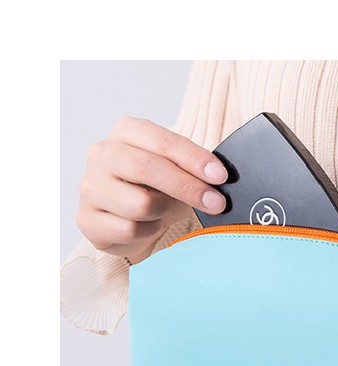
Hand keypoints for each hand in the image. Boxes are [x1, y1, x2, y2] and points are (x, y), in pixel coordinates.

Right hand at [76, 116, 227, 263]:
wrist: (127, 219)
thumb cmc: (155, 189)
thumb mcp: (176, 169)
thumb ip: (194, 168)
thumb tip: (220, 178)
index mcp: (127, 131)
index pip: (162, 141)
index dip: (194, 159)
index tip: (220, 176)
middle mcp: (102, 154)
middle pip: (147, 168)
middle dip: (187, 187)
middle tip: (215, 202)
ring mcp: (90, 186)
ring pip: (139, 204)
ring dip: (163, 212)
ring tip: (164, 211)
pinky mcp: (87, 219)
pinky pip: (129, 230)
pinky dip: (148, 231)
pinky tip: (148, 226)